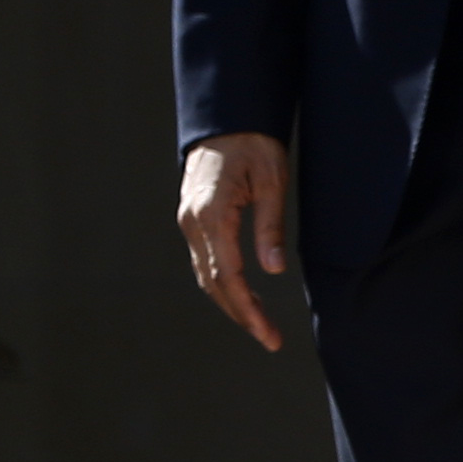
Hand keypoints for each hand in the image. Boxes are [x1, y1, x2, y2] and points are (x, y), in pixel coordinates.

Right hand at [176, 131, 293, 351]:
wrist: (227, 121)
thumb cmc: (255, 146)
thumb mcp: (273, 182)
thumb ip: (270, 226)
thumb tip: (273, 271)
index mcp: (212, 214)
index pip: (228, 276)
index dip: (248, 309)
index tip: (268, 333)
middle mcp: (193, 223)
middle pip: (214, 283)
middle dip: (242, 314)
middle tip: (271, 340)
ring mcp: (189, 223)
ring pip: (207, 276)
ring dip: (232, 303)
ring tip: (262, 327)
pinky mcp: (193, 221)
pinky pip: (207, 262)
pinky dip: (224, 285)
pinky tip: (245, 298)